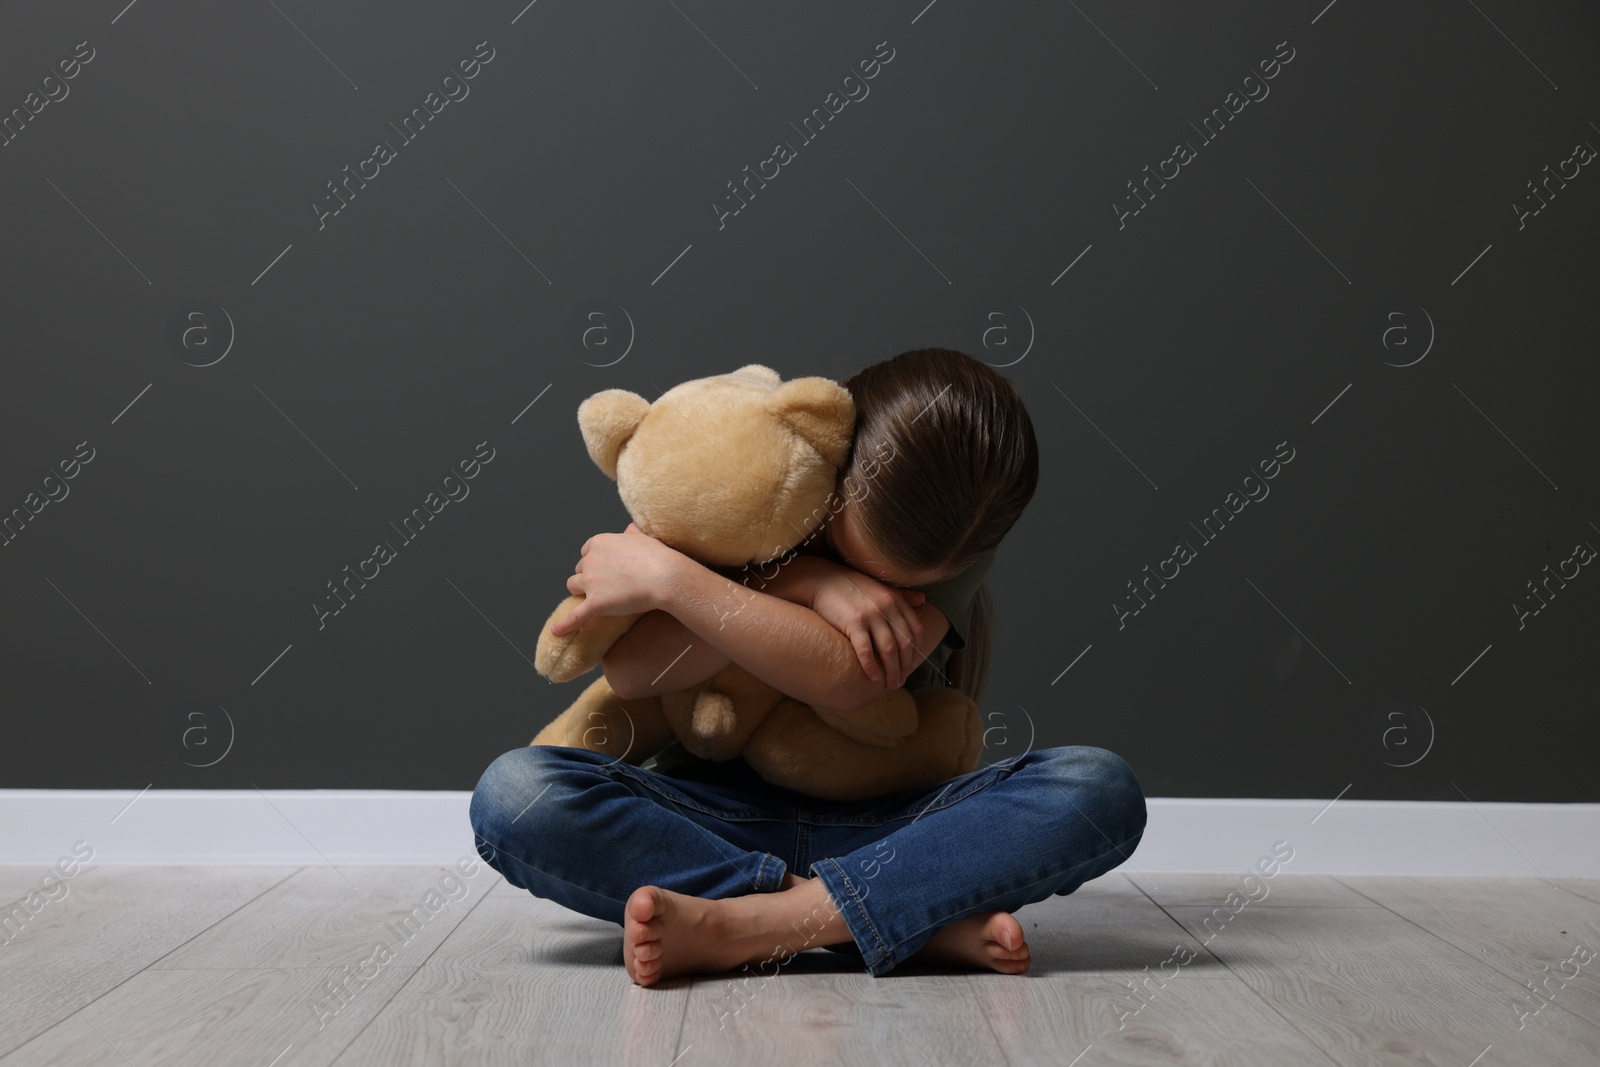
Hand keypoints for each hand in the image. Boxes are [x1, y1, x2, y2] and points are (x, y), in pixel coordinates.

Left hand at [550, 523, 681, 634]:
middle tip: (608, 584)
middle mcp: (590, 560)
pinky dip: (565, 624)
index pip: (586, 552)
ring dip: (581, 591)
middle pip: (580, 569)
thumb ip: (631, 532)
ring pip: (573, 586)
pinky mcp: (595, 603)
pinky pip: (576, 616)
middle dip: (590, 576)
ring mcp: (591, 582)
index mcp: (599, 542)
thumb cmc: (657, 556)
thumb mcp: (642, 536)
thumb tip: (630, 529)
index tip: (606, 567)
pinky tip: (557, 631)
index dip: (595, 561)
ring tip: (595, 598)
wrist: (664, 576)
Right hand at [808, 560, 926, 689]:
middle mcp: (887, 606)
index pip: (915, 630)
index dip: (916, 652)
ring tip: (890, 684)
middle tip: (901, 681)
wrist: (821, 579)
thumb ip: (902, 595)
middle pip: (904, 643)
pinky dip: (871, 666)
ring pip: (888, 650)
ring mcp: (871, 614)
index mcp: (896, 599)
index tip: (912, 667)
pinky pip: (866, 650)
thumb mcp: (880, 587)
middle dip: (905, 667)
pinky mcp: (854, 622)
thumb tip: (922, 599)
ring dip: (892, 671)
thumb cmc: (851, 586)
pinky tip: (873, 677)